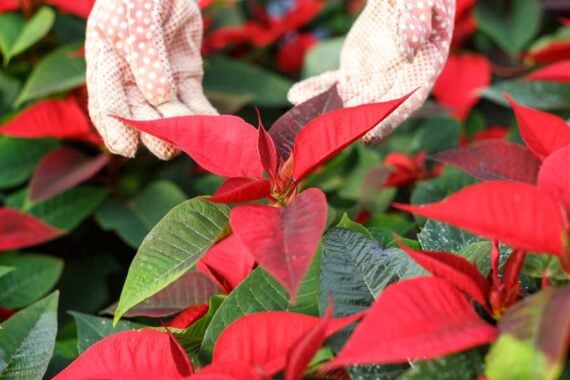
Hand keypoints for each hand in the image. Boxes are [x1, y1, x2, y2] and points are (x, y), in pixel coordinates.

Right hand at [85, 0, 216, 158]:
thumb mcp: (138, 17)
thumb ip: (145, 55)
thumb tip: (158, 97)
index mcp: (107, 65)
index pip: (107, 103)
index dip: (115, 127)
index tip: (125, 149)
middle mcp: (131, 80)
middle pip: (141, 115)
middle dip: (154, 133)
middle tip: (168, 148)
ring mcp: (160, 82)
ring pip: (169, 113)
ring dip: (181, 128)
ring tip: (195, 139)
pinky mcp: (185, 80)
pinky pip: (194, 103)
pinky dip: (204, 116)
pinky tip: (214, 128)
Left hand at [288, 0, 454, 142]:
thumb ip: (416, 18)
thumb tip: (407, 48)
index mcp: (423, 67)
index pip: (406, 101)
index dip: (387, 120)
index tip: (368, 136)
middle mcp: (397, 81)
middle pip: (371, 108)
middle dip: (347, 123)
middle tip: (324, 132)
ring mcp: (373, 79)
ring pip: (347, 101)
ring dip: (325, 112)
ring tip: (302, 117)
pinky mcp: (354, 72)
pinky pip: (333, 85)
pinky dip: (314, 91)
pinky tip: (295, 95)